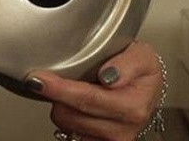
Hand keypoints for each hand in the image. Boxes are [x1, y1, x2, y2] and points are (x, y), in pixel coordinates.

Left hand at [29, 40, 164, 140]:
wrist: (149, 88)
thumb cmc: (142, 70)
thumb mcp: (142, 56)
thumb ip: (127, 63)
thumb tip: (109, 75)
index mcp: (133, 107)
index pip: (88, 99)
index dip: (60, 89)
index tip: (39, 79)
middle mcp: (123, 129)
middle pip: (71, 116)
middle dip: (57, 96)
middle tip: (51, 79)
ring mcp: (112, 140)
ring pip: (67, 127)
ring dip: (62, 108)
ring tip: (70, 91)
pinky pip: (72, 135)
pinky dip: (68, 119)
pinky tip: (74, 106)